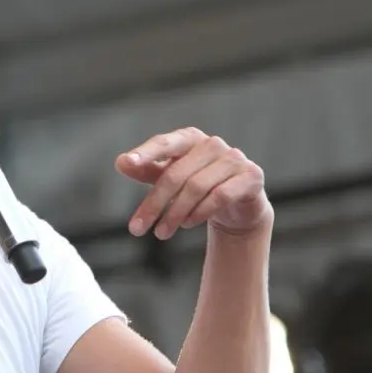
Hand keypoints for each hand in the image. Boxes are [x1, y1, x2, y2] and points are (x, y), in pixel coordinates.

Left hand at [114, 127, 272, 239]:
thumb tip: (120, 162)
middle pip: (176, 174)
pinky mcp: (251, 176)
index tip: (127, 163)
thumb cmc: (196, 185)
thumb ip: (145, 169)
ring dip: (175, 214)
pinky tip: (188, 224)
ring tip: (161, 233)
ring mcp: (234, 159)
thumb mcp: (168, 177)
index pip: (164, 143)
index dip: (146, 152)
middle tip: (136, 229)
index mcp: (190, 139)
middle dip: (154, 204)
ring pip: (197, 187)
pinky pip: (220, 196)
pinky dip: (200, 212)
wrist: (238, 204)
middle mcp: (212, 144)